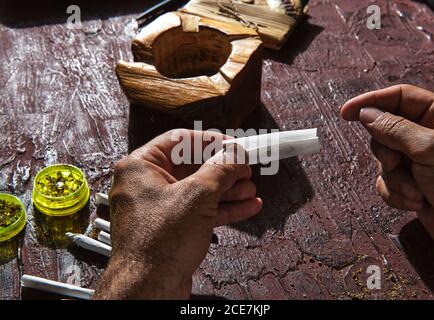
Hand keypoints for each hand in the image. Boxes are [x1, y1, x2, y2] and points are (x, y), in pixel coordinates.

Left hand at [93, 129, 261, 298]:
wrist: (148, 289)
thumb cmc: (157, 244)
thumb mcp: (197, 196)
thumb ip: (220, 169)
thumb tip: (235, 154)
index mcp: (141, 166)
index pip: (180, 141)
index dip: (211, 141)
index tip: (233, 144)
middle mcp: (147, 185)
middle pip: (193, 166)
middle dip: (224, 170)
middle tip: (245, 169)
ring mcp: (159, 207)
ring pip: (199, 191)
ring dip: (228, 190)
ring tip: (250, 190)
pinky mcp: (171, 227)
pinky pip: (199, 211)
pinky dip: (223, 209)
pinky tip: (245, 207)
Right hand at [341, 84, 433, 252]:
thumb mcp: (429, 150)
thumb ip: (394, 128)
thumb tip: (365, 113)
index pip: (399, 97)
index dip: (371, 102)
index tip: (346, 113)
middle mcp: (428, 135)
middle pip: (384, 130)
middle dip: (385, 152)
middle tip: (394, 163)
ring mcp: (419, 161)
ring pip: (383, 159)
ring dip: (394, 179)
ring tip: (415, 193)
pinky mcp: (412, 183)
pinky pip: (386, 182)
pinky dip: (394, 193)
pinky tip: (414, 203)